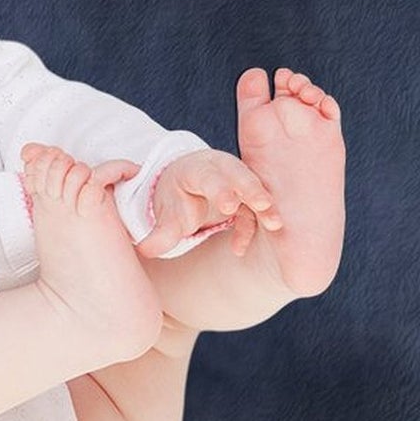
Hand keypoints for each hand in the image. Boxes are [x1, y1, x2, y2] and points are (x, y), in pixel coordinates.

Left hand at [135, 149, 281, 259]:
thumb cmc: (176, 197)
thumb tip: (144, 251)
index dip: (220, 189)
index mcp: (195, 169)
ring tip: (275, 224)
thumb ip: (159, 233)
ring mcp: (237, 180)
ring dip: (265, 206)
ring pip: (255, 189)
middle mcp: (220, 170)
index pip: (209, 176)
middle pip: (239, 175)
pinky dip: (252, 227)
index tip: (229, 205)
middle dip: (251, 189)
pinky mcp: (248, 195)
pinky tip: (238, 249)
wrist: (185, 185)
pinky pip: (254, 210)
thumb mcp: (166, 213)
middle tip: (262, 204)